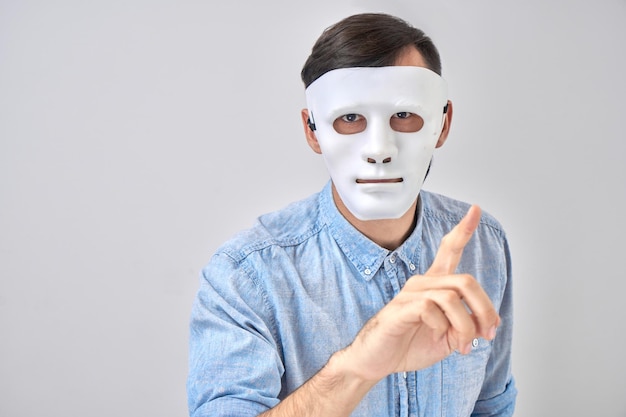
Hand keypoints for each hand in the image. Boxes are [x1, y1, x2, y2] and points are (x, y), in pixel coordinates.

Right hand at [340, 205, 500, 382]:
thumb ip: (466, 327)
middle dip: (485, 308)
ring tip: (464, 345)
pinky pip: (430, 308)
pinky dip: (443, 326)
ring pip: (452, 298)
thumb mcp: (447, 338)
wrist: (376, 361)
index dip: (463, 230)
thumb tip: (486, 325)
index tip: (475, 209)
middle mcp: (422, 283)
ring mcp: (410, 294)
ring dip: (466, 325)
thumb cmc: (407, 344)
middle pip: (465, 281)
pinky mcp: (400, 308)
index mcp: (433, 286)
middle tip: (488, 333)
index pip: (449, 250)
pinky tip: (438, 336)